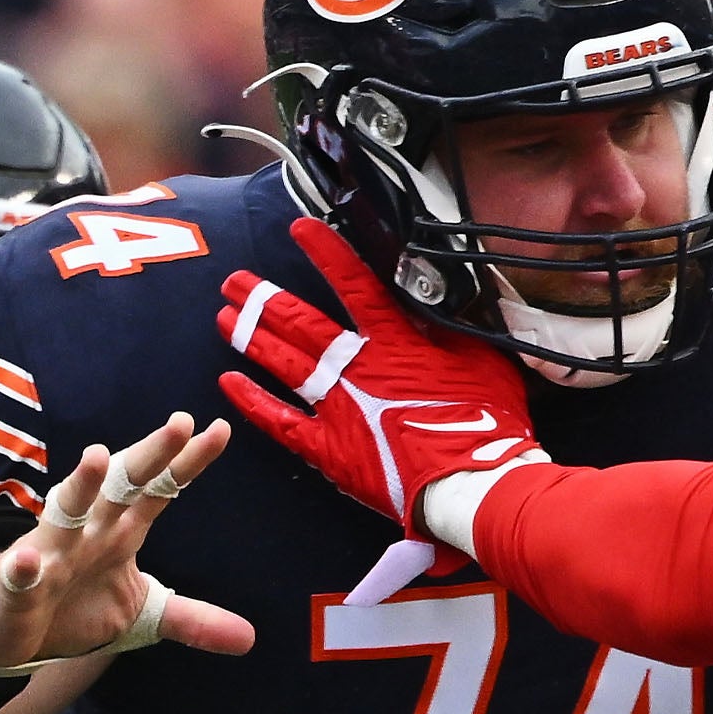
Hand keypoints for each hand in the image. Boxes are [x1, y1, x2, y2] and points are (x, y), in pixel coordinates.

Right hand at [0, 415, 251, 673]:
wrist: (7, 630)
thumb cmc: (73, 607)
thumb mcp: (141, 613)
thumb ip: (192, 620)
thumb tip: (249, 639)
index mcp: (120, 531)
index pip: (159, 490)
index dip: (187, 463)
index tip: (220, 430)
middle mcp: (88, 532)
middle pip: (120, 486)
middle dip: (148, 456)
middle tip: (179, 424)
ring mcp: (50, 554)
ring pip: (65, 513)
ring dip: (80, 486)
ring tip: (95, 457)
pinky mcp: (16, 587)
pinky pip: (19, 574)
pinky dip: (22, 568)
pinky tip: (27, 560)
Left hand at [211, 217, 544, 540]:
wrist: (474, 484)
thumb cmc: (488, 423)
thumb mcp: (481, 358)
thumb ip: (448, 327)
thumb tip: (432, 301)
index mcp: (396, 342)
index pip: (354, 284)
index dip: (326, 253)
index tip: (300, 228)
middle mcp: (357, 368)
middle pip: (301, 323)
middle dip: (264, 298)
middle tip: (235, 281)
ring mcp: (338, 408)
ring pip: (284, 362)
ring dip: (252, 336)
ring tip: (224, 316)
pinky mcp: (329, 449)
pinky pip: (280, 421)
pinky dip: (253, 402)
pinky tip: (228, 382)